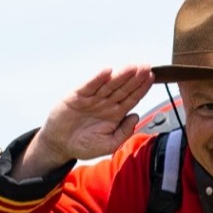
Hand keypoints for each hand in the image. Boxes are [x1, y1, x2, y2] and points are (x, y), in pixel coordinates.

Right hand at [15, 65, 154, 178]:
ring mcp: (92, 99)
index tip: (151, 78)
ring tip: (132, 67)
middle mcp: (106, 103)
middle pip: (123, 88)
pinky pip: (89, 86)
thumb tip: (136, 116)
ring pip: (109, 85)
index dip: (141, 88)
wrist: (61, 145)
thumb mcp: (109, 144)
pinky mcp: (77, 97)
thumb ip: (124, 132)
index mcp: (115, 114)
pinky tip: (107, 72)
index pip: (131, 98)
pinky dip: (97, 79)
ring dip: (120, 76)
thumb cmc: (85, 144)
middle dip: (135, 78)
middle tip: (146, 67)